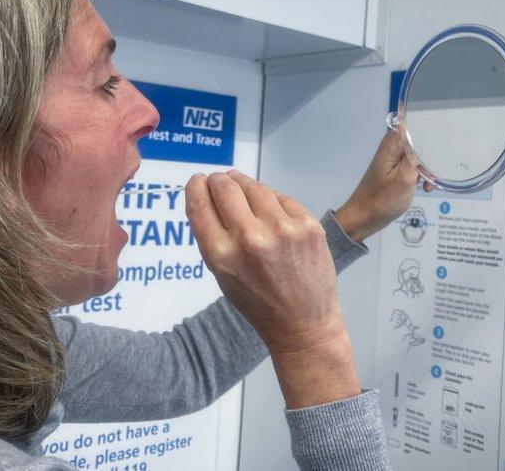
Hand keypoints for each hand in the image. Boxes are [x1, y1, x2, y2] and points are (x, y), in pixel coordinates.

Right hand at [186, 170, 359, 406]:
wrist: (302, 323)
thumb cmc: (256, 302)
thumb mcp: (222, 275)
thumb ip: (212, 237)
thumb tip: (207, 195)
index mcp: (222, 255)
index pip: (200, 205)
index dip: (196, 187)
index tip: (198, 181)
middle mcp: (250, 238)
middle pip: (225, 188)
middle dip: (218, 180)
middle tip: (219, 181)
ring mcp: (282, 229)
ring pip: (255, 187)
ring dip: (243, 183)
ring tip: (240, 187)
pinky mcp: (308, 225)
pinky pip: (281, 199)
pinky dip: (271, 200)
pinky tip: (268, 208)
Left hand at [334, 130, 429, 241]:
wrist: (365, 218)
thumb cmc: (382, 200)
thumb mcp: (405, 178)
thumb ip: (418, 156)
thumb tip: (431, 135)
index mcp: (394, 142)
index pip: (419, 122)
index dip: (435, 129)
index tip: (449, 140)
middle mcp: (395, 145)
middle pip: (424, 138)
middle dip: (436, 152)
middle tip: (440, 168)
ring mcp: (397, 157)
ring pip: (423, 153)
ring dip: (431, 167)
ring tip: (430, 183)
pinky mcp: (399, 169)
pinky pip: (418, 165)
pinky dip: (424, 175)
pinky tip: (426, 187)